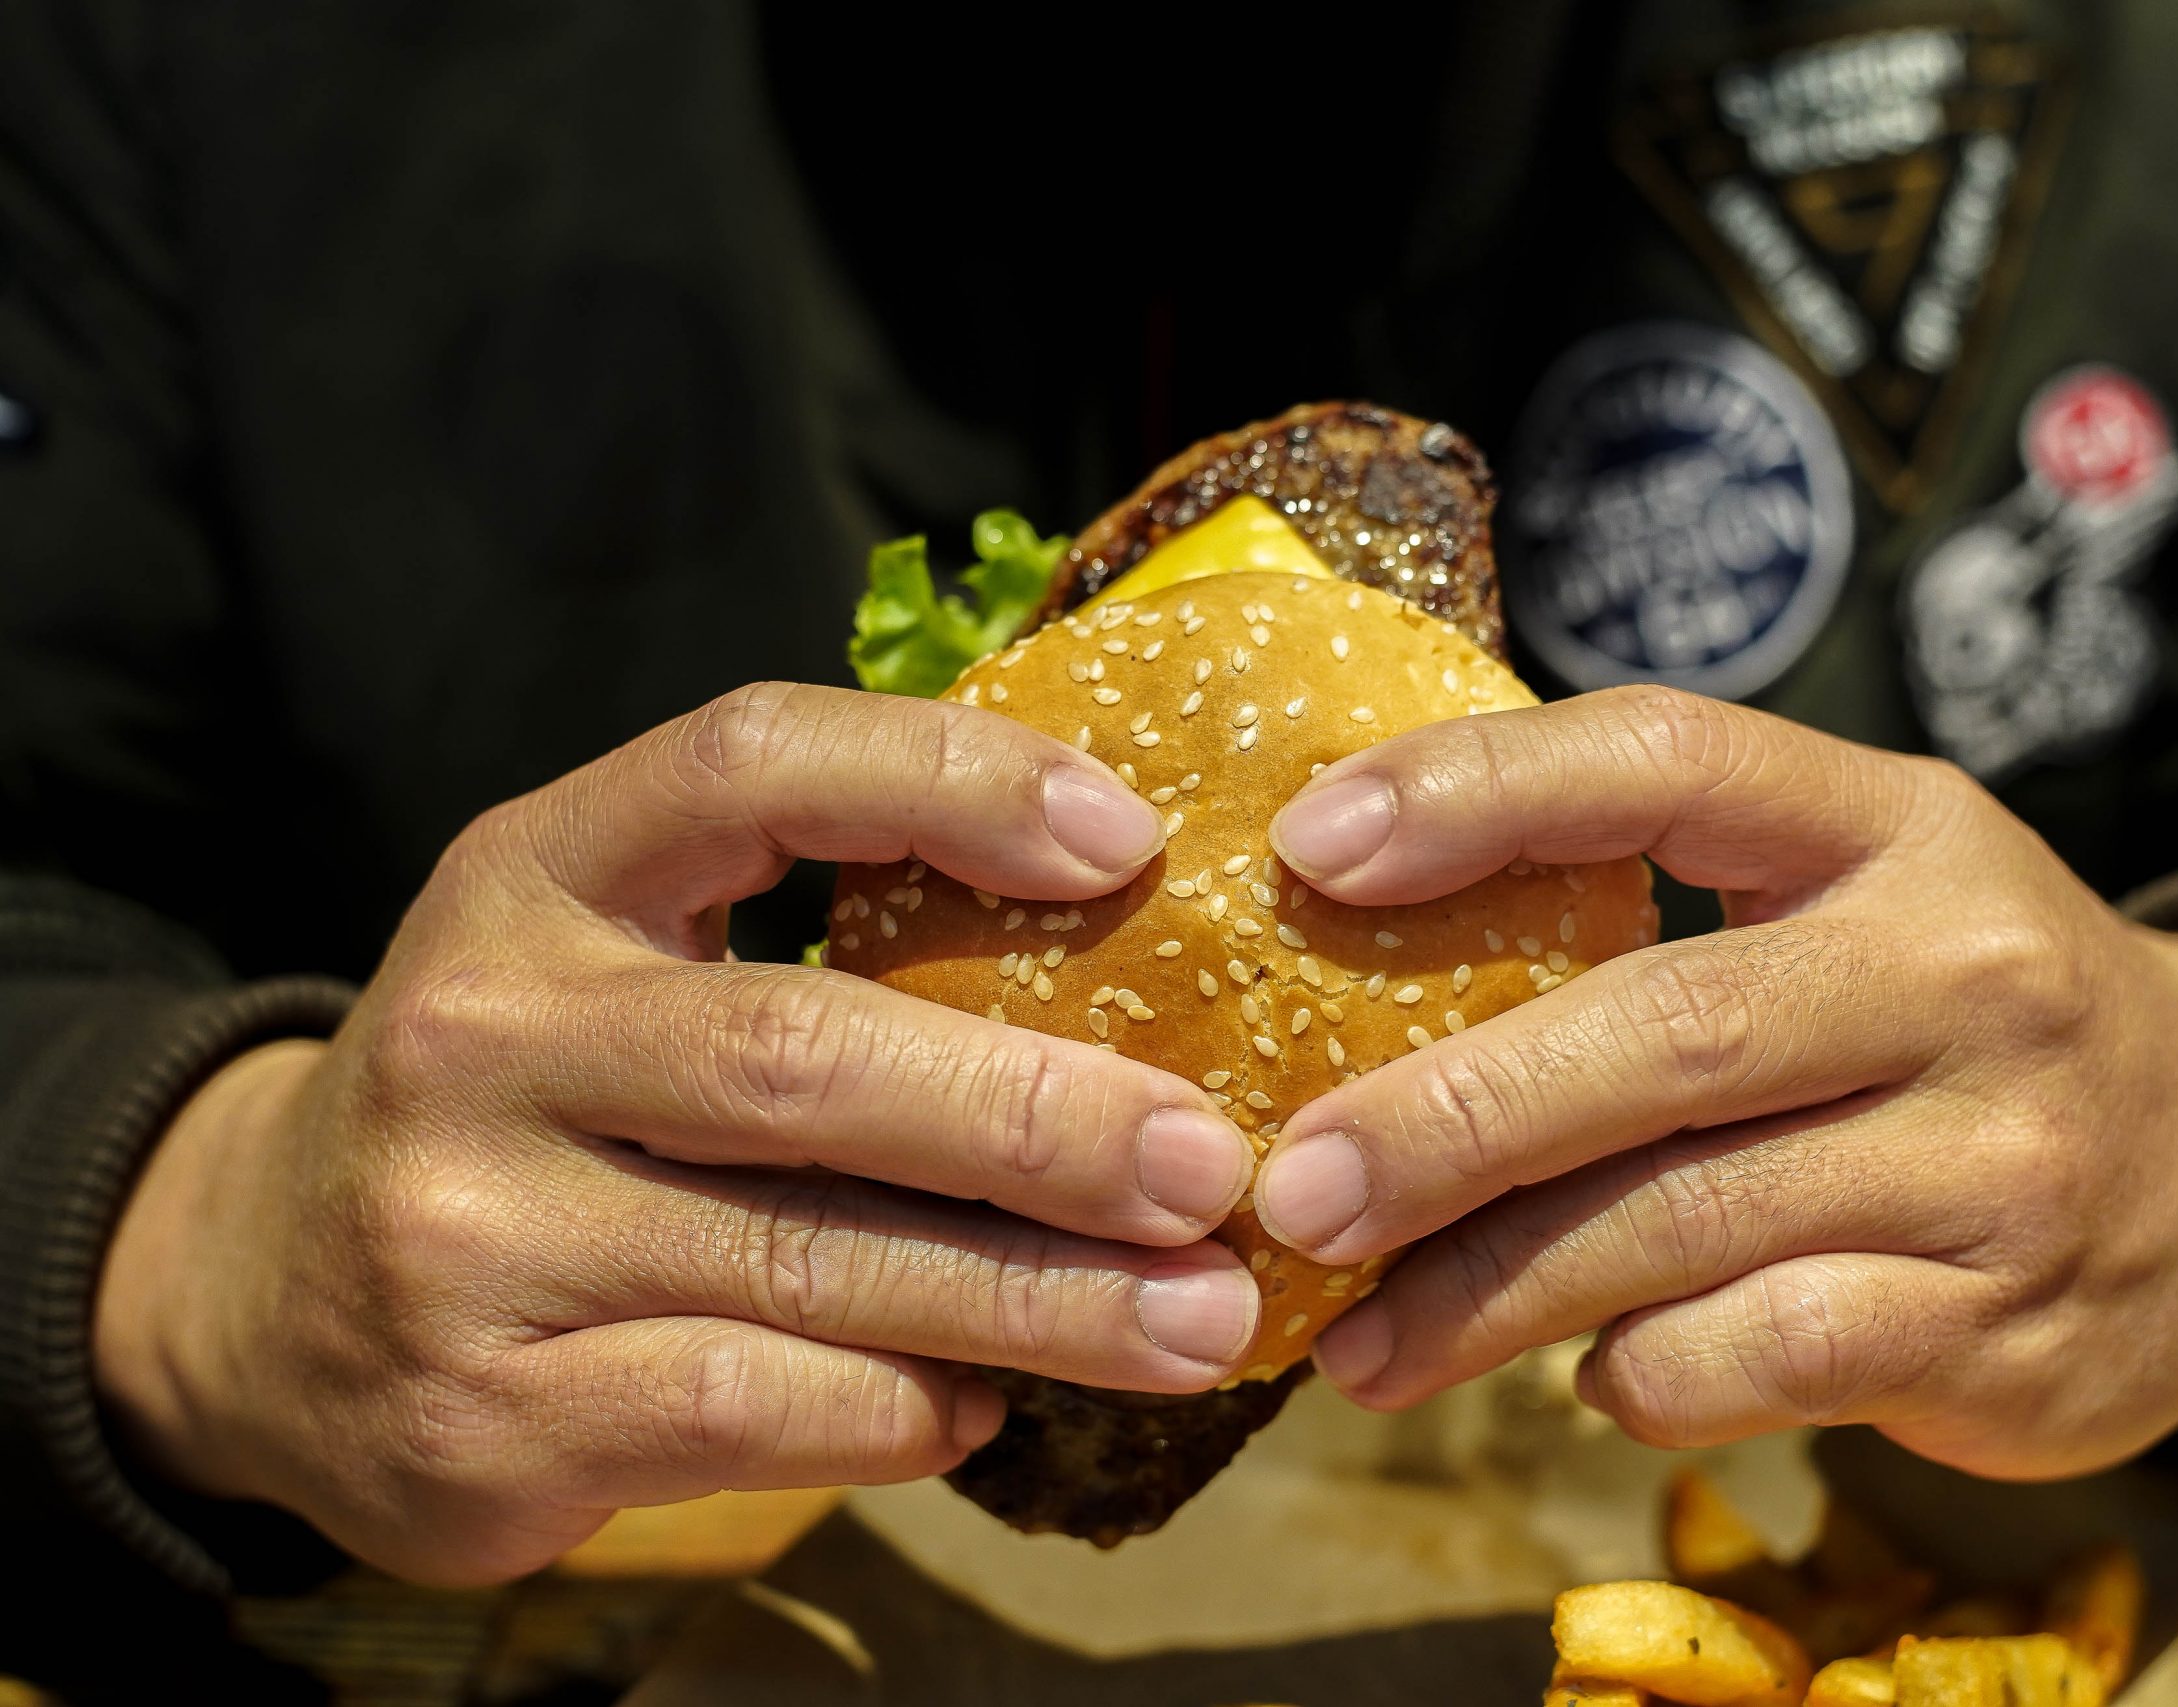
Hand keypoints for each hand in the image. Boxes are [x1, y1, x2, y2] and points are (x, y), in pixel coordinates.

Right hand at [93, 683, 1261, 1583]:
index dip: (948, 779)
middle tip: (1206, 1161)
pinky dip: (902, 1408)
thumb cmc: (526, 1097)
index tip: (1128, 838)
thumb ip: (806, 924)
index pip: (750, 761)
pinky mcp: (477, 1415)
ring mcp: (465, 1233)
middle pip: (805, 1056)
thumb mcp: (609, 955)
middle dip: (1037, 1118)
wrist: (255, 1297)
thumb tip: (1119, 940)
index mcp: (535, 871)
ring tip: (1194, 1316)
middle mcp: (481, 1033)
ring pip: (800, 1264)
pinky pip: (747, 1411)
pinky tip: (991, 1402)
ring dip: (1031, 1300)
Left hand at [1255, 686, 2177, 1477]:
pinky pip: (1757, 1357)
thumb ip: (1676, 899)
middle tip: (1292, 1183)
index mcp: (1900, 826)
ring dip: (1487, 1293)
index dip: (1481, 786)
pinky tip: (1586, 1371)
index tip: (1311, 841)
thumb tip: (1366, 941)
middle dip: (1447, 1119)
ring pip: (1684, 1226)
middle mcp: (1963, 972)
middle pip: (1659, 1032)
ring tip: (1356, 1336)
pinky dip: (1637, 1374)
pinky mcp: (2004, 1327)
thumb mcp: (1867, 895)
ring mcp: (1998, 1158)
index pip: (1671, 760)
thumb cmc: (1967, 1013)